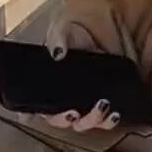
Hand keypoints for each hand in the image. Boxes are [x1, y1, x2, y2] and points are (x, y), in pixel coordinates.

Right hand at [40, 3, 121, 132]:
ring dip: (90, 120)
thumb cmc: (77, 29)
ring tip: (101, 105)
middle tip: (73, 112)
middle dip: (65, 119)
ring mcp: (84, 102)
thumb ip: (58, 38)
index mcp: (48, 83)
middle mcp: (64, 97)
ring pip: (82, 123)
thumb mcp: (65, 27)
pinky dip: (109, 120)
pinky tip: (115, 113)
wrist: (105, 28)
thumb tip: (58, 53)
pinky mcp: (102, 103)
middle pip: (59, 120)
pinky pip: (104, 121)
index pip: (37, 104)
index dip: (37, 113)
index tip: (42, 112)